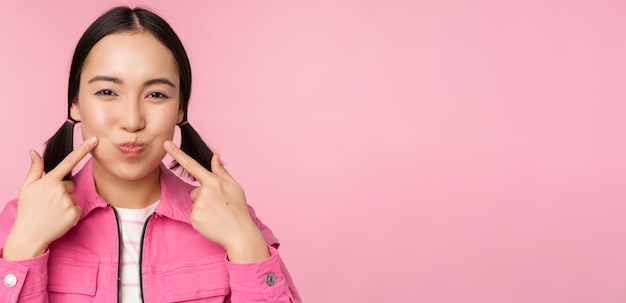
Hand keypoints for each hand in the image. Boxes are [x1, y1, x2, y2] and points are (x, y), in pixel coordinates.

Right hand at [2, 137, 97, 260]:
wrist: (30, 235)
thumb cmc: (27, 210)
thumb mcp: (27, 188)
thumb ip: (35, 169)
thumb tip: (34, 152)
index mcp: (50, 181)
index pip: (69, 161)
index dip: (83, 149)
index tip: (95, 140)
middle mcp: (61, 190)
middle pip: (69, 184)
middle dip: (61, 191)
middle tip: (48, 202)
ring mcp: (69, 202)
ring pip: (73, 196)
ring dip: (65, 202)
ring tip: (52, 211)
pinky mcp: (75, 213)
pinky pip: (77, 208)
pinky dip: (71, 212)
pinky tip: (59, 217)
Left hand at [163, 140, 268, 262]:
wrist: (240, 233)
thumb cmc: (238, 209)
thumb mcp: (234, 187)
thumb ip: (221, 171)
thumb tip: (215, 156)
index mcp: (214, 181)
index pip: (192, 164)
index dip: (177, 153)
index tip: (166, 143)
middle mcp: (204, 191)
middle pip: (195, 191)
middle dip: (204, 198)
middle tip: (219, 207)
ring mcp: (198, 205)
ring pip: (194, 204)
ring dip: (202, 209)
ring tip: (217, 215)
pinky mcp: (194, 217)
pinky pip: (192, 215)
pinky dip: (201, 219)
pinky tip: (212, 222)